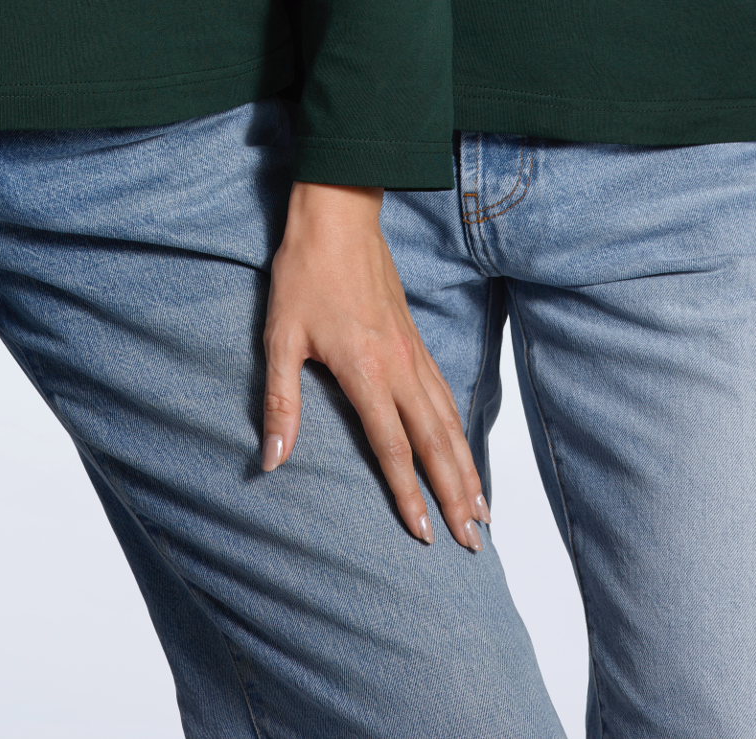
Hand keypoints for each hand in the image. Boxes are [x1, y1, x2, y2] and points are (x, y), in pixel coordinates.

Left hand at [260, 183, 488, 550]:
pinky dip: (460, 430)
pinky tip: (463, 448)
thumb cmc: (305, 274)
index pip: (393, 448)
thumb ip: (280, 402)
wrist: (339, 216)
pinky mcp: (416, 341)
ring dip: (467, 467)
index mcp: (366, 371)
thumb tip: (271, 459)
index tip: (424, 532)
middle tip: (475, 538)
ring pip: (449, 421)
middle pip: (436, 444)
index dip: (408, 494)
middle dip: (456, 494)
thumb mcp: (280, 338)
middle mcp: (400, 368)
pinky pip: (446, 396)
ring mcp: (414, 354)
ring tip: (483, 508)